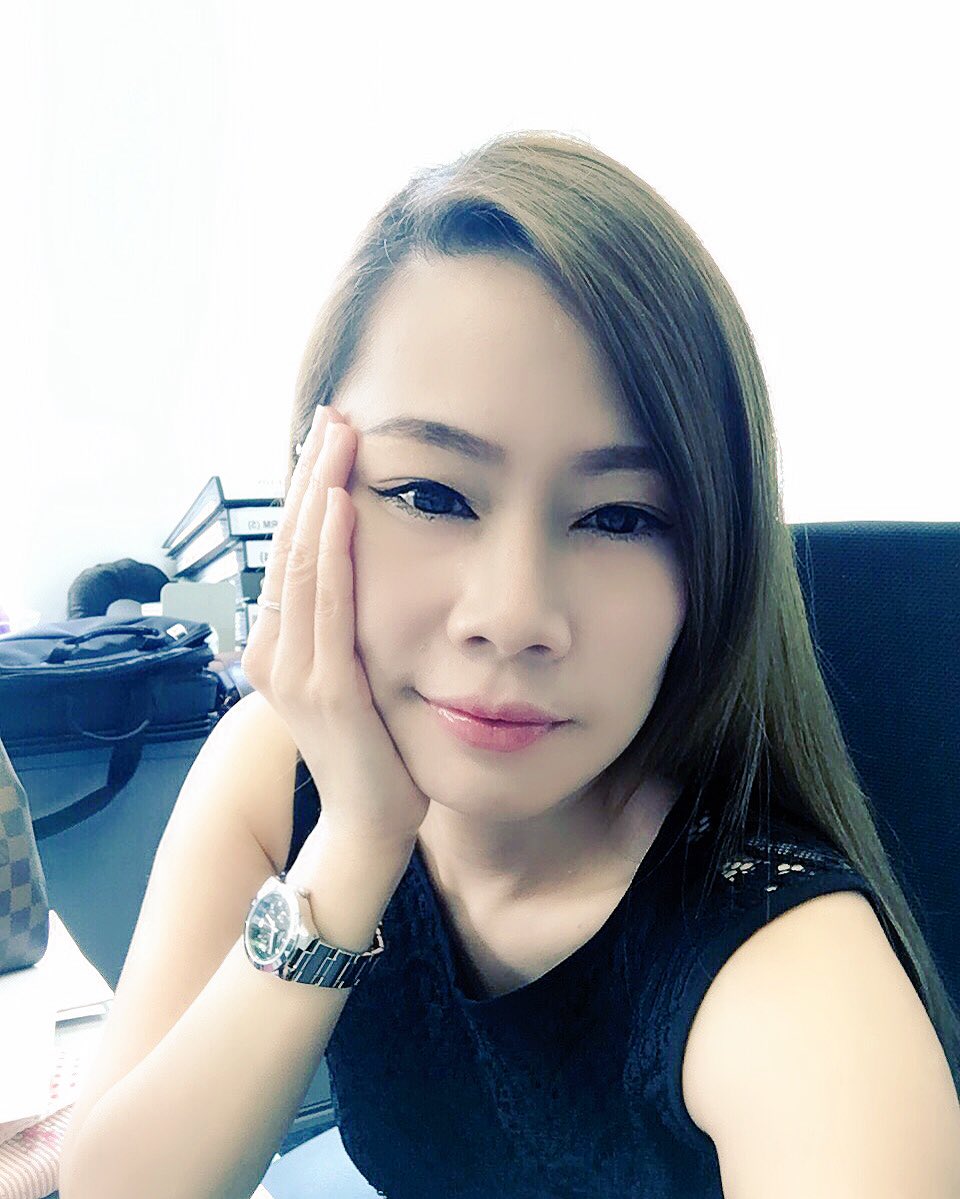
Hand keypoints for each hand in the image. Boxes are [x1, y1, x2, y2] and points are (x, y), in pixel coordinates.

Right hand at [240, 404, 431, 848]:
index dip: (306, 492)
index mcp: (278, 645)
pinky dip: (333, 551)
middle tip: (334, 416)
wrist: (369, 820)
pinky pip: (327, 606)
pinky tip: (344, 504)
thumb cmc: (371, 747)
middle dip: (311, 476)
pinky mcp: (326, 689)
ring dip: (321, 495)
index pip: (290, 552)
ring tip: (338, 439)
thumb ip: (342, 628)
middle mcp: (274, 651)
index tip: (329, 440)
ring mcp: (295, 670)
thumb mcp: (349, 675)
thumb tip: (358, 572)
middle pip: (289, 545)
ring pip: (302, 564)